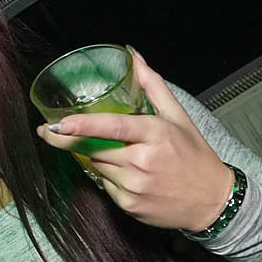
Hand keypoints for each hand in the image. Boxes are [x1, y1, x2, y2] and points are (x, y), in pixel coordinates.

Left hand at [36, 47, 232, 230]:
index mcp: (155, 134)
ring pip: (96, 166)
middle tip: (49, 131)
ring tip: (117, 154)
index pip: (113, 127)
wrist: (212, 202)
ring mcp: (135, 186)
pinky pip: (104, 186)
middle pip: (94, 148)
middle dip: (72, 140)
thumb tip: (132, 56)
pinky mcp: (129, 205)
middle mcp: (143, 161)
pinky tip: (127, 175)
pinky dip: (109, 177)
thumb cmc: (194, 156)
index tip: (58, 124)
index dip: (83, 125)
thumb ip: (152, 85)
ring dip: (97, 157)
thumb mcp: (178, 117)